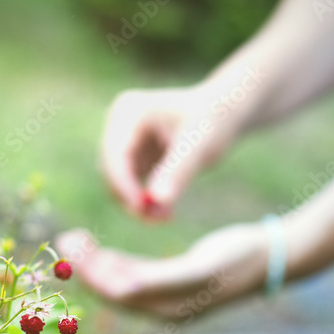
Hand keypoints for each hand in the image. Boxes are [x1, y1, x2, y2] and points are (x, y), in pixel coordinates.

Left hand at [55, 224, 269, 319]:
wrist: (269, 257)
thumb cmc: (237, 258)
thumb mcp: (198, 269)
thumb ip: (158, 280)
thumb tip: (118, 289)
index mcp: (168, 308)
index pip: (117, 293)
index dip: (90, 271)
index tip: (70, 244)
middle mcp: (165, 310)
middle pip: (115, 291)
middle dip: (87, 266)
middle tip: (64, 237)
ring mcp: (170, 300)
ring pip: (122, 284)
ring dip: (97, 264)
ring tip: (75, 240)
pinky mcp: (175, 286)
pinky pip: (137, 278)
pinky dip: (116, 264)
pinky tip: (101, 251)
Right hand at [101, 86, 239, 220]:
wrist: (223, 115)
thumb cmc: (213, 122)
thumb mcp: (198, 147)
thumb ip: (178, 172)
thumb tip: (158, 200)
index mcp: (130, 112)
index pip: (116, 153)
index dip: (123, 184)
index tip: (141, 208)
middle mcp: (120, 125)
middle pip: (111, 170)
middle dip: (129, 198)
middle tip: (155, 221)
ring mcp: (124, 142)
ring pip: (118, 183)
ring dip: (137, 204)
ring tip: (167, 217)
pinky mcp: (134, 158)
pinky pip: (130, 187)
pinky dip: (144, 202)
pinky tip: (167, 212)